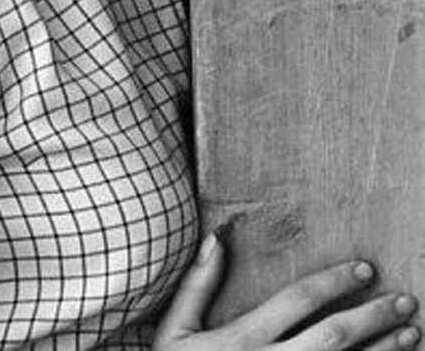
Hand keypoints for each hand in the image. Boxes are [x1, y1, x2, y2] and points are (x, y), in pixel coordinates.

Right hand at [153, 232, 419, 350]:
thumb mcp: (174, 330)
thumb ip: (196, 285)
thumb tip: (215, 237)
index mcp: (241, 340)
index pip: (297, 301)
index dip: (333, 282)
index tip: (365, 269)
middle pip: (333, 336)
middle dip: (373, 316)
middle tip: (405, 300)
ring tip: (412, 333)